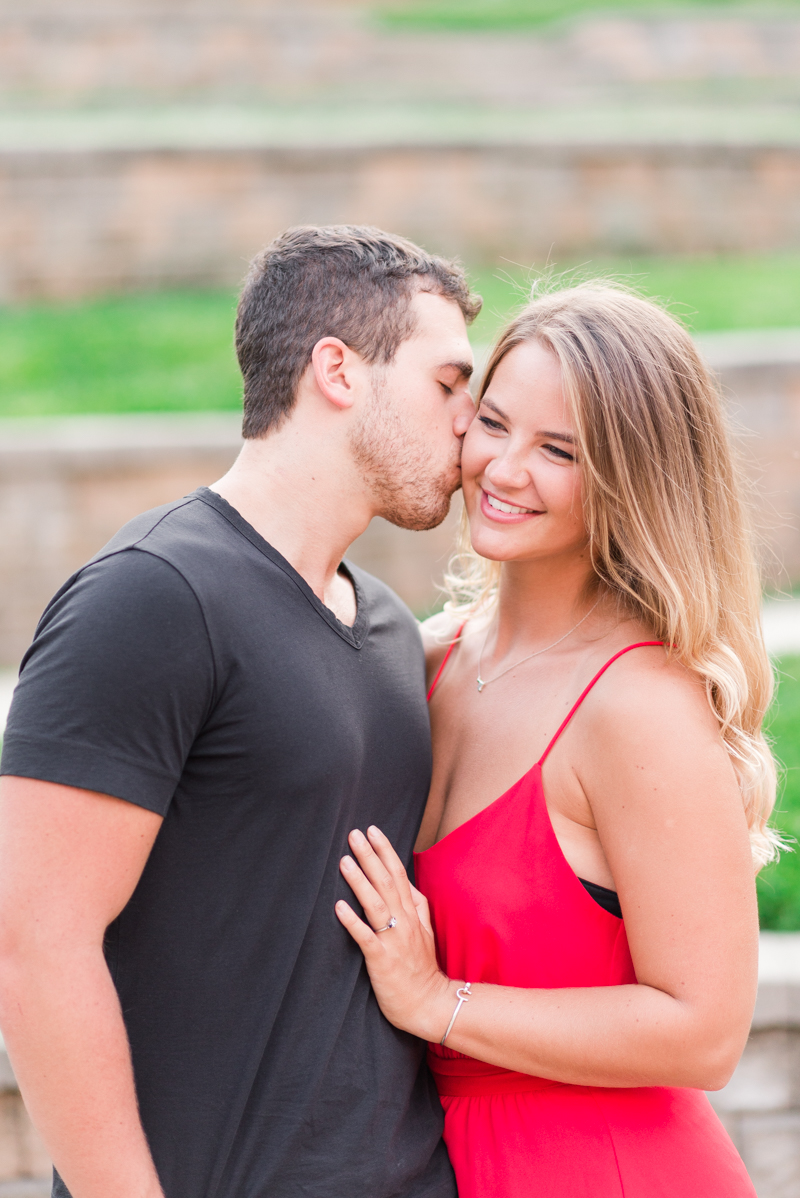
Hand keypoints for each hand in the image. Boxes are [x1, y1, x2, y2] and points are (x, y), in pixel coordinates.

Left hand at [335, 826, 455, 1040]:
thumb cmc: (422, 969)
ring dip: (359, 881)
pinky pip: (366, 937)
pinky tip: (339, 907)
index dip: (385, 851)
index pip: (399, 874)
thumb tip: (405, 881)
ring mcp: (394, 940)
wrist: (430, 1004)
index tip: (372, 830)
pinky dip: (352, 921)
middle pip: (386, 882)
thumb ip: (416, 904)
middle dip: (370, 856)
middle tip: (354, 834)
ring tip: (345, 861)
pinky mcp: (382, 959)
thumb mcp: (425, 930)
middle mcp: (404, 922)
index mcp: (412, 913)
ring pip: (375, 904)